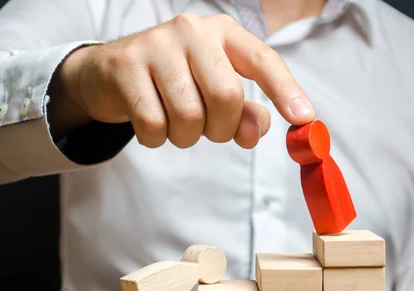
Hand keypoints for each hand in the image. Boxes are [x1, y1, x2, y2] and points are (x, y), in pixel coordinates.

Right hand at [50, 13, 314, 148]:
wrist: (109, 72)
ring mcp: (156, 45)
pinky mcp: (126, 66)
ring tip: (177, 124)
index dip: (286, 91)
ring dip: (187, 137)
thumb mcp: (212, 90)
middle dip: (222, 129)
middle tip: (211, 131)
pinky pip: (154, 124)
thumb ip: (243, 113)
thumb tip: (257, 133)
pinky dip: (157, 138)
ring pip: (189, 116)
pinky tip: (152, 124)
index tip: (304, 118)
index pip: (262, 61)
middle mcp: (192, 31)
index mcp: (222, 34)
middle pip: (226, 96)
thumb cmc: (172, 82)